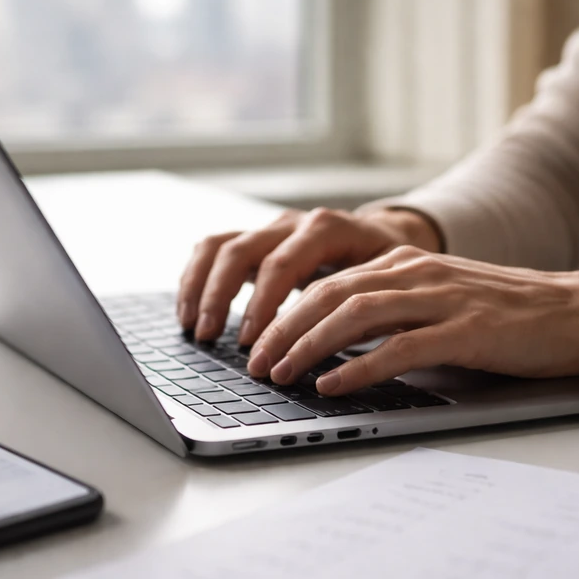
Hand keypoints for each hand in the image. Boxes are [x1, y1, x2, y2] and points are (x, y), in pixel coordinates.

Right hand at [177, 207, 441, 343]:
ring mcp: (270, 229)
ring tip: (194, 329)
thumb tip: (342, 354)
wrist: (388, 238)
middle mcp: (293, 223)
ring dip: (201, 288)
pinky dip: (195, 279)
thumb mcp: (386, 285)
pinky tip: (189, 313)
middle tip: (213, 339)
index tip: (250, 343)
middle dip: (222, 299)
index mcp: (326, 228)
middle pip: (242, 251)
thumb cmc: (389, 270)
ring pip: (219, 246)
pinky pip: (212, 250)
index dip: (261, 305)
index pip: (281, 264)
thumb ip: (361, 307)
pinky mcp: (255, 241)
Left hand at [246, 246, 578, 394]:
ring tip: (280, 374)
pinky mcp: (466, 330)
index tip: (256, 342)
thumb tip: (329, 344)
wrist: (576, 312)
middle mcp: (414, 273)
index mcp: (402, 262)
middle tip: (254, 363)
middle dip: (282, 329)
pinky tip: (333, 384)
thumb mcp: (434, 298)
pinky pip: (399, 347)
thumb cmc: (501, 315)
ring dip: (309, 346)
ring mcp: (440, 299)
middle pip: (328, 295)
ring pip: (354, 315)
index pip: (326, 282)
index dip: (283, 312)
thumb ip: (388, 310)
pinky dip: (359, 366)